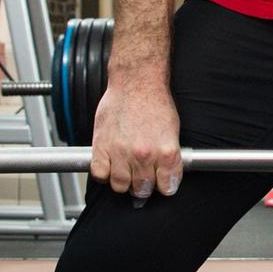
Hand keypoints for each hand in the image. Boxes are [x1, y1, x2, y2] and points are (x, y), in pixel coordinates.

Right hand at [91, 76, 182, 199]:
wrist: (136, 81)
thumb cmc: (154, 102)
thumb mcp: (173, 131)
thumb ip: (168, 156)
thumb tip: (165, 175)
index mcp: (166, 152)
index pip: (167, 188)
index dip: (164, 186)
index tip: (161, 183)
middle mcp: (144, 155)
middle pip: (142, 190)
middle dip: (143, 186)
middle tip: (142, 177)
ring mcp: (121, 152)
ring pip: (120, 186)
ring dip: (123, 182)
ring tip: (125, 171)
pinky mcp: (102, 146)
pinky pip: (100, 174)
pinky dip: (103, 174)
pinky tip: (109, 165)